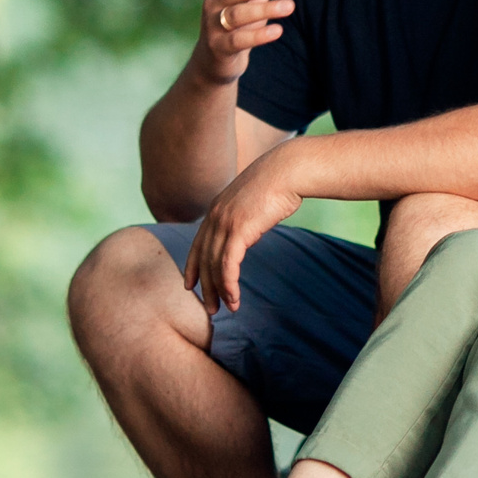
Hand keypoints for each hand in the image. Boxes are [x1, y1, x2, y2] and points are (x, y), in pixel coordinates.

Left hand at [187, 142, 305, 313]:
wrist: (288, 169)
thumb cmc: (279, 182)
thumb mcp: (254, 199)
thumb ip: (244, 216)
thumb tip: (247, 233)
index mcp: (216, 209)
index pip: (198, 244)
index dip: (192, 266)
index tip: (190, 285)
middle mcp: (215, 216)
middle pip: (203, 258)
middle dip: (205, 286)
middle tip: (209, 308)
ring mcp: (225, 222)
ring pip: (214, 265)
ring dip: (219, 290)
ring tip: (227, 308)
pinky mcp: (239, 229)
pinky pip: (228, 264)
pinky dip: (229, 284)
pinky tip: (234, 298)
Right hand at [195, 0, 296, 84]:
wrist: (217, 58)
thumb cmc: (239, 20)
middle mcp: (212, 1)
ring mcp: (212, 25)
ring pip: (238, 14)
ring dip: (266, 8)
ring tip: (290, 6)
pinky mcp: (218, 47)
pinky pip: (238, 40)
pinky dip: (259, 35)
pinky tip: (278, 30)